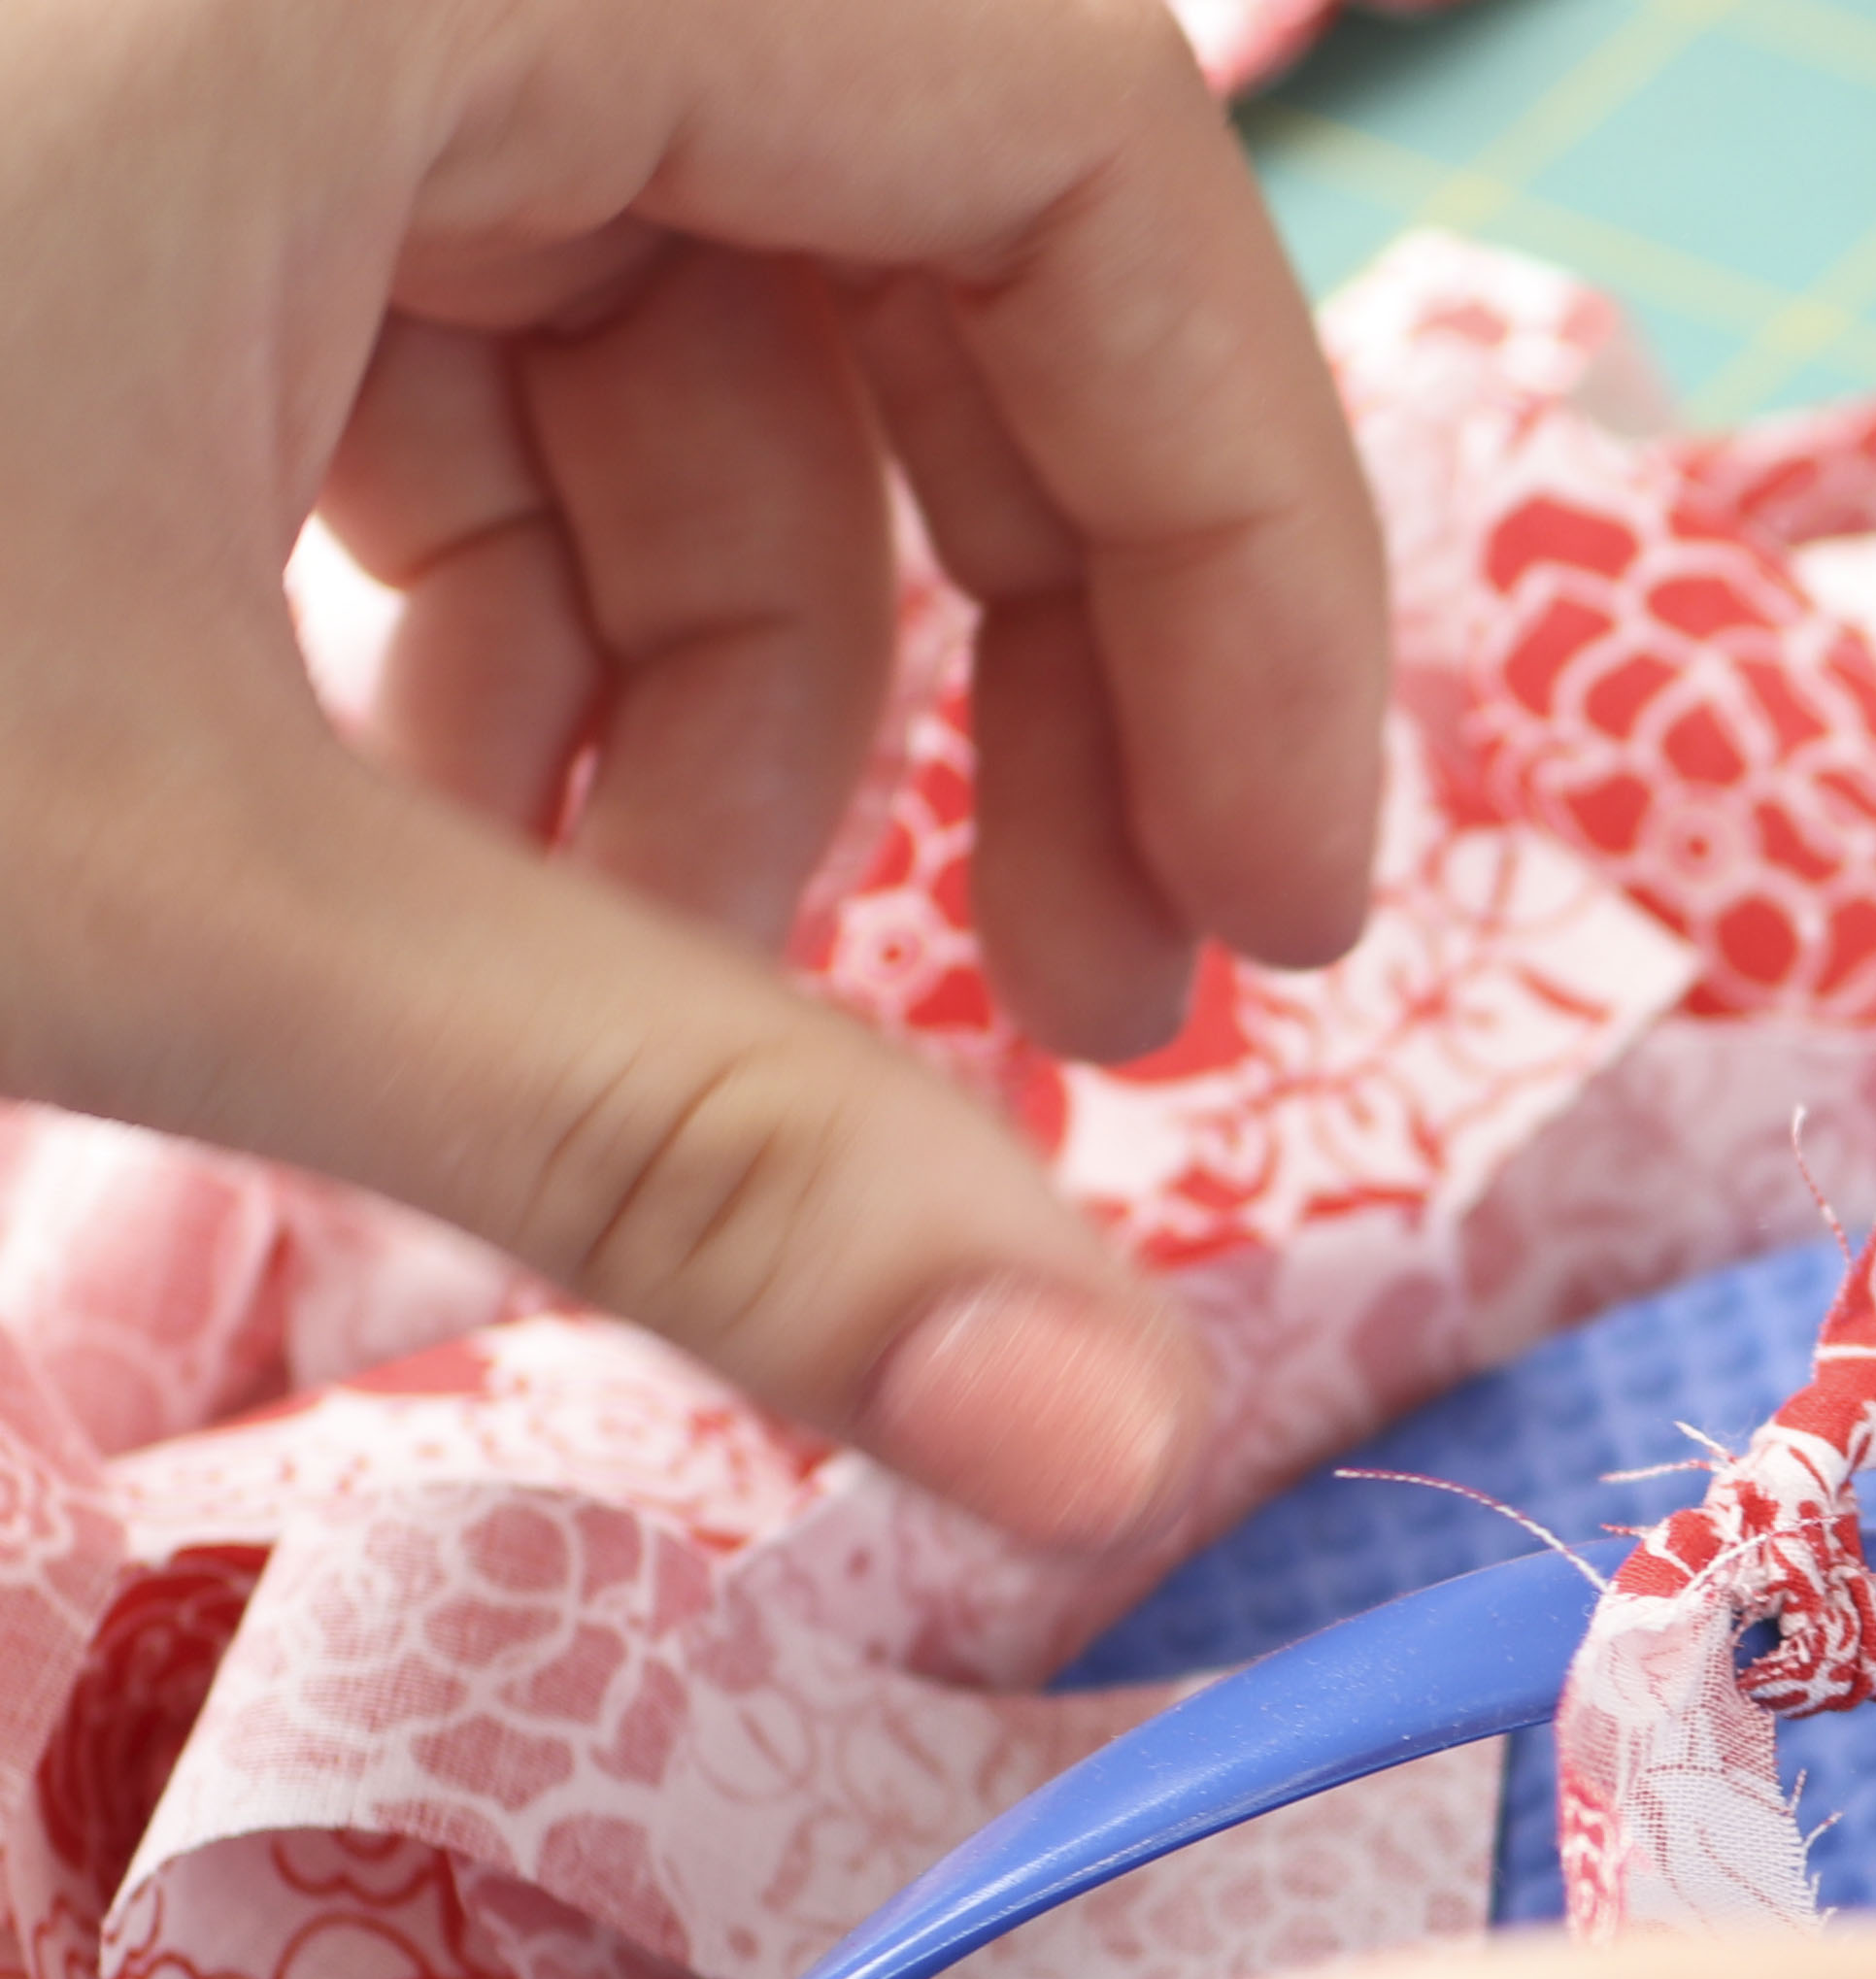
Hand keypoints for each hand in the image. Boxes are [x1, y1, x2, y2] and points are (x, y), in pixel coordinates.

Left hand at [0, 0, 1393, 1548]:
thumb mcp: (156, 886)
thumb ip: (676, 1148)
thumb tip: (1112, 1452)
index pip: (1071, 143)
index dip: (1243, 546)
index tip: (1273, 913)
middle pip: (907, 224)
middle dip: (1008, 656)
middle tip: (1078, 1019)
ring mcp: (226, 6)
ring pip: (662, 302)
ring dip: (732, 685)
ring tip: (657, 993)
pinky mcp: (107, 100)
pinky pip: (430, 299)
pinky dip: (506, 599)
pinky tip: (448, 853)